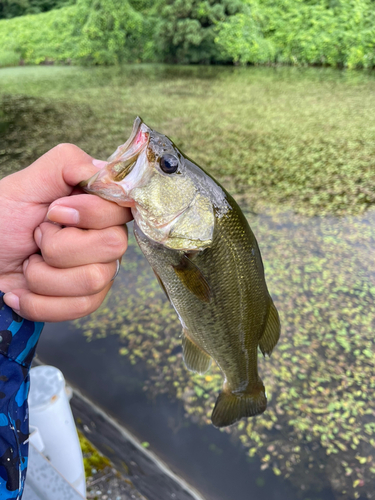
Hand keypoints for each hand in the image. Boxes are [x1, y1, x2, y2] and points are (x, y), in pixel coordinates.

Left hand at [0, 144, 131, 321]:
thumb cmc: (0, 221)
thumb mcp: (26, 184)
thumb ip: (67, 164)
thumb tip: (107, 172)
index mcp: (96, 205)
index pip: (122, 208)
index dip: (90, 213)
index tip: (54, 212)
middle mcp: (105, 237)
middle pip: (113, 246)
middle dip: (59, 246)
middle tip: (36, 237)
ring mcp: (99, 270)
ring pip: (94, 280)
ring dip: (44, 276)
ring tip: (28, 264)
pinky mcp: (86, 299)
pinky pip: (81, 307)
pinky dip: (40, 302)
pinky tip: (22, 290)